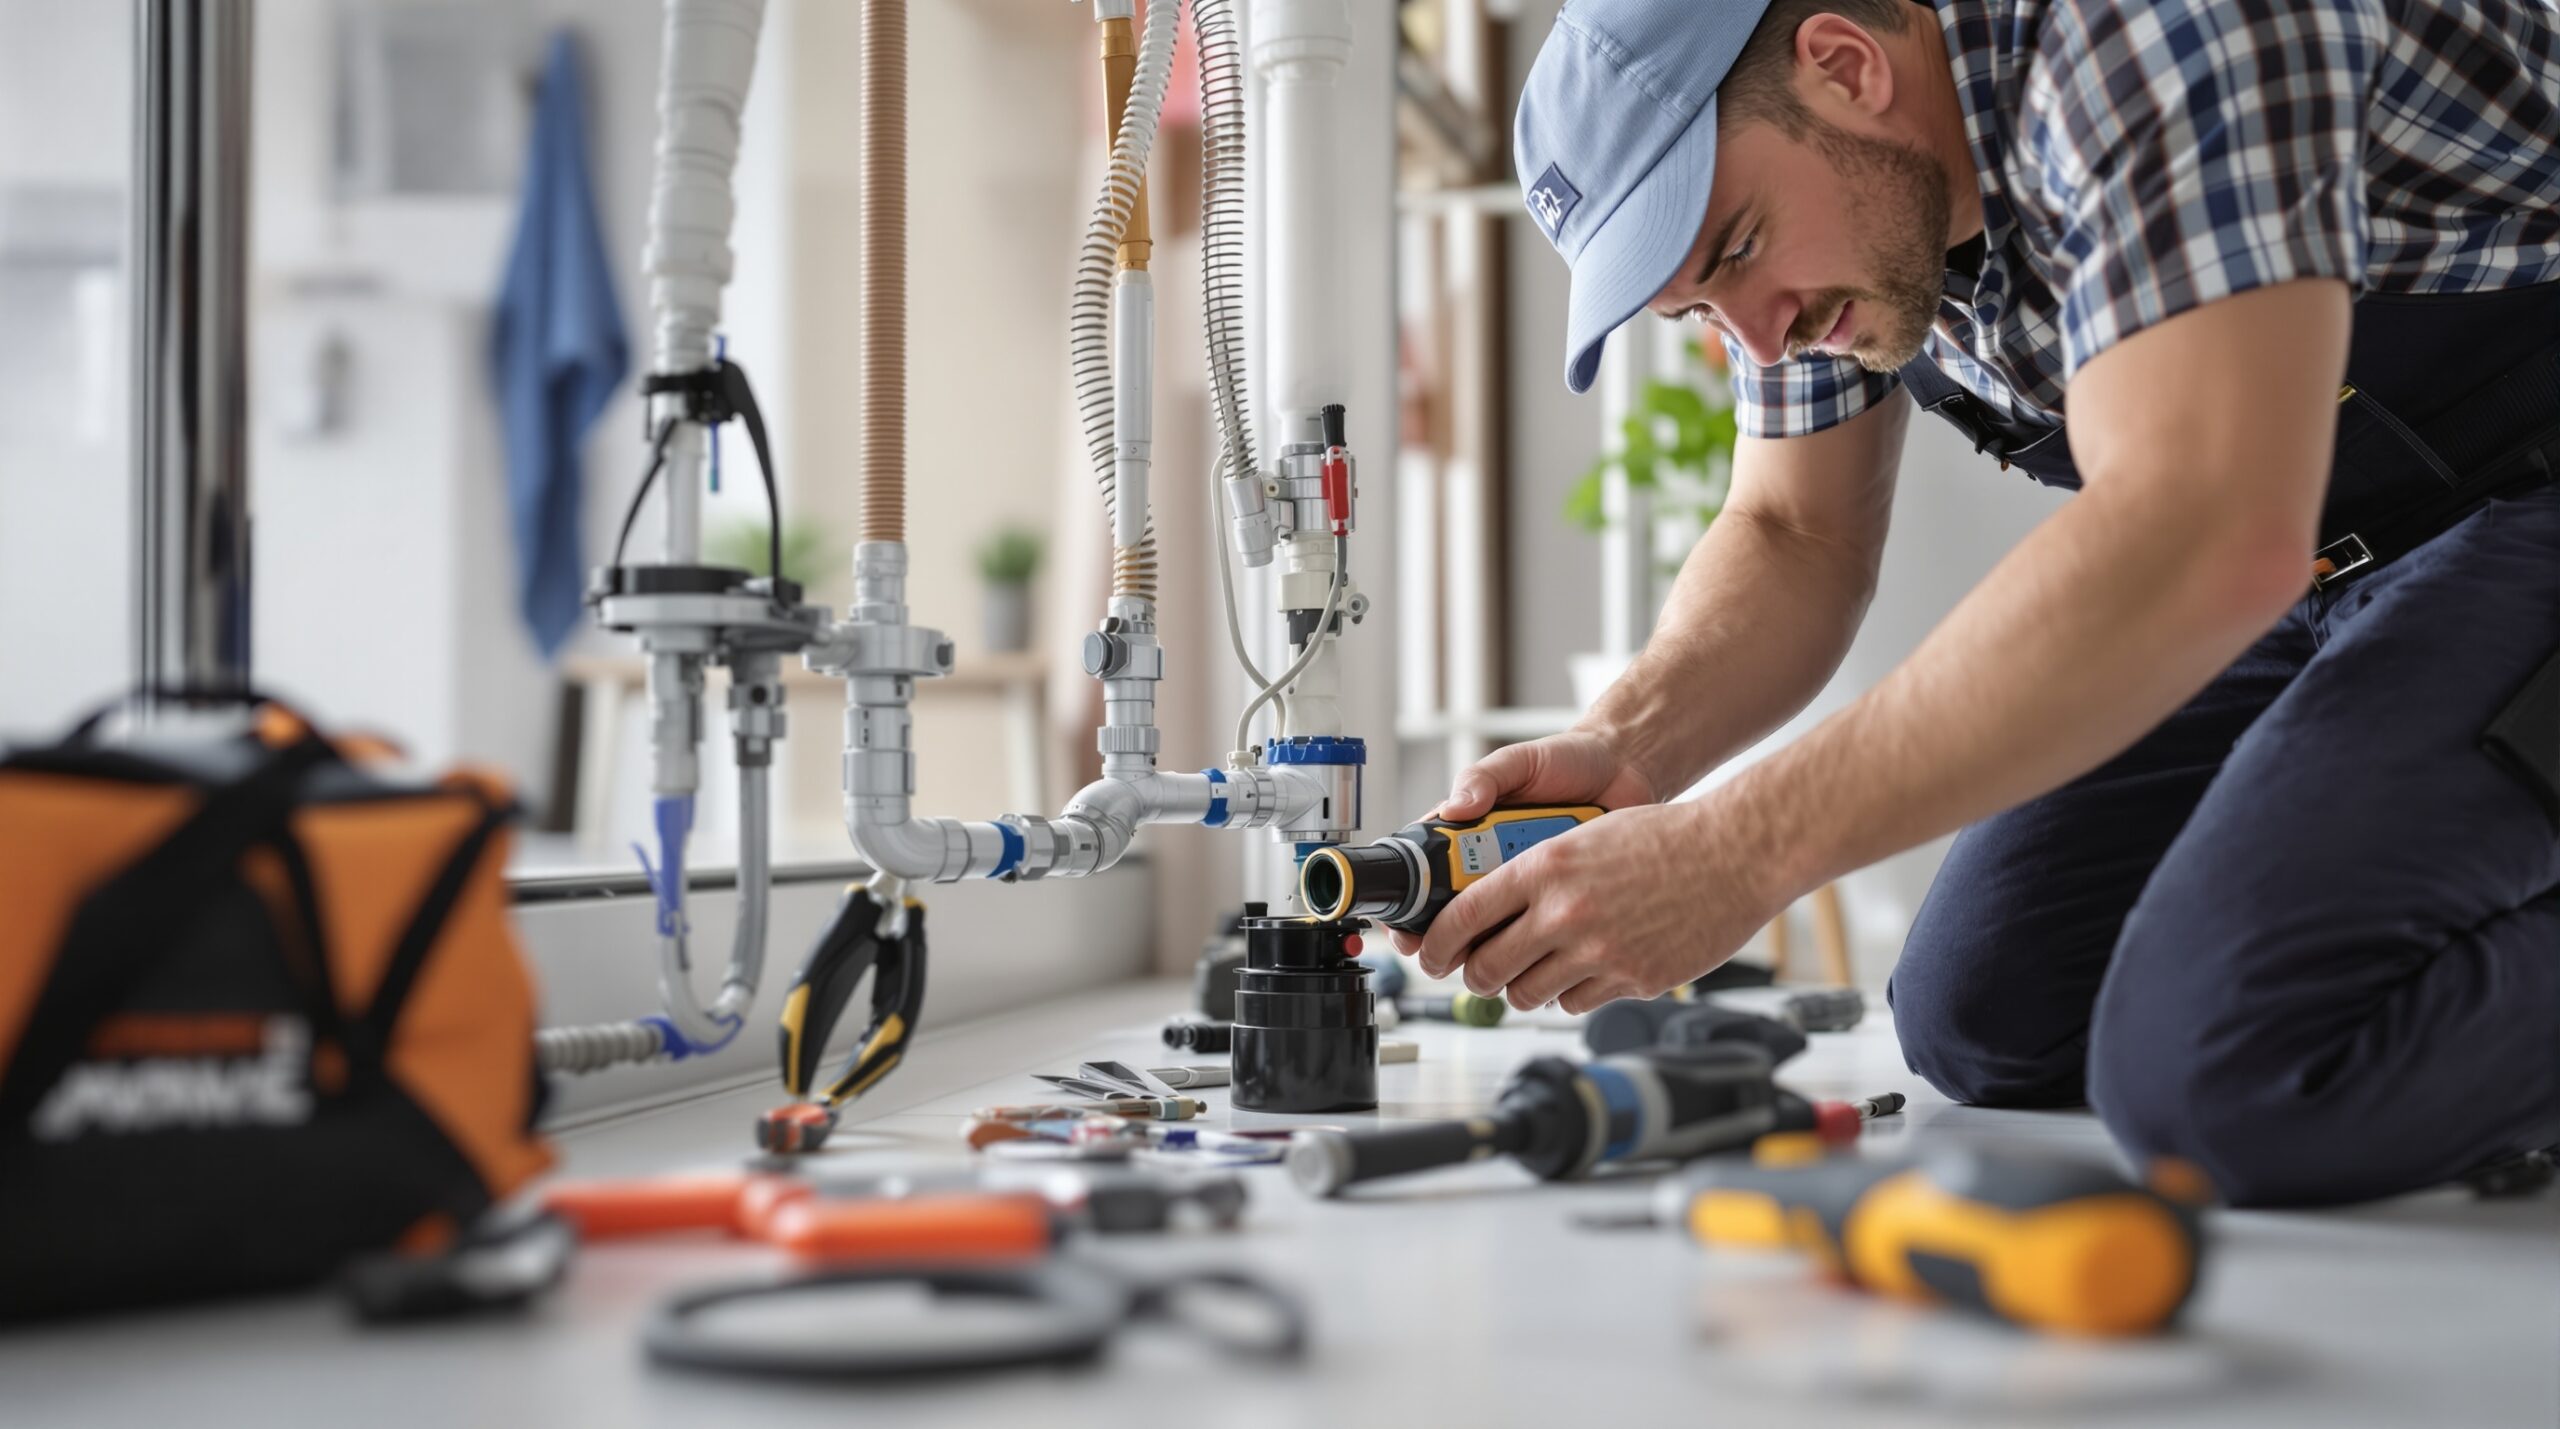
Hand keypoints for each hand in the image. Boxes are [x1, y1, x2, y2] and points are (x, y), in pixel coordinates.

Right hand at [1385, 729, 1656, 957]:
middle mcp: (1491, 863)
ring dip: (1493, 944)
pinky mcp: (1559, 898)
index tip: (1409, 932)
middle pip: (1456, 914)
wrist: (1622, 769)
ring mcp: (1525, 885)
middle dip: (1449, 941)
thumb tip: (1456, 808)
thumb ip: (1483, 779)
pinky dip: (1541, 939)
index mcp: (1468, 832)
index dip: (1411, 909)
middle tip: (1453, 956)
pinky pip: (1543, 928)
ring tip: (1501, 949)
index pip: (1425, 874)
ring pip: (1497, 930)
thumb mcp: (1518, 762)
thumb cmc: (1565, 761)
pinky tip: (1545, 942)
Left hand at [1412, 791, 1790, 1013]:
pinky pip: (1576, 1003)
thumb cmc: (1665, 837)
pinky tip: (1586, 970)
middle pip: (1487, 967)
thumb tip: (1492, 907)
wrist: (1735, 853)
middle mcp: (1565, 912)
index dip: (1437, 944)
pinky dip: (1572, 993)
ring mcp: (1598, 951)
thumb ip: (1537, 872)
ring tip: (1536, 971)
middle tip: (1481, 972)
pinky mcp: (1632, 979)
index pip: (1464, 916)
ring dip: (1524, 988)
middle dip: (1476, 976)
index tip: (1431, 955)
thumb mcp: (1584, 836)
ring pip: (1528, 994)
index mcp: (1546, 867)